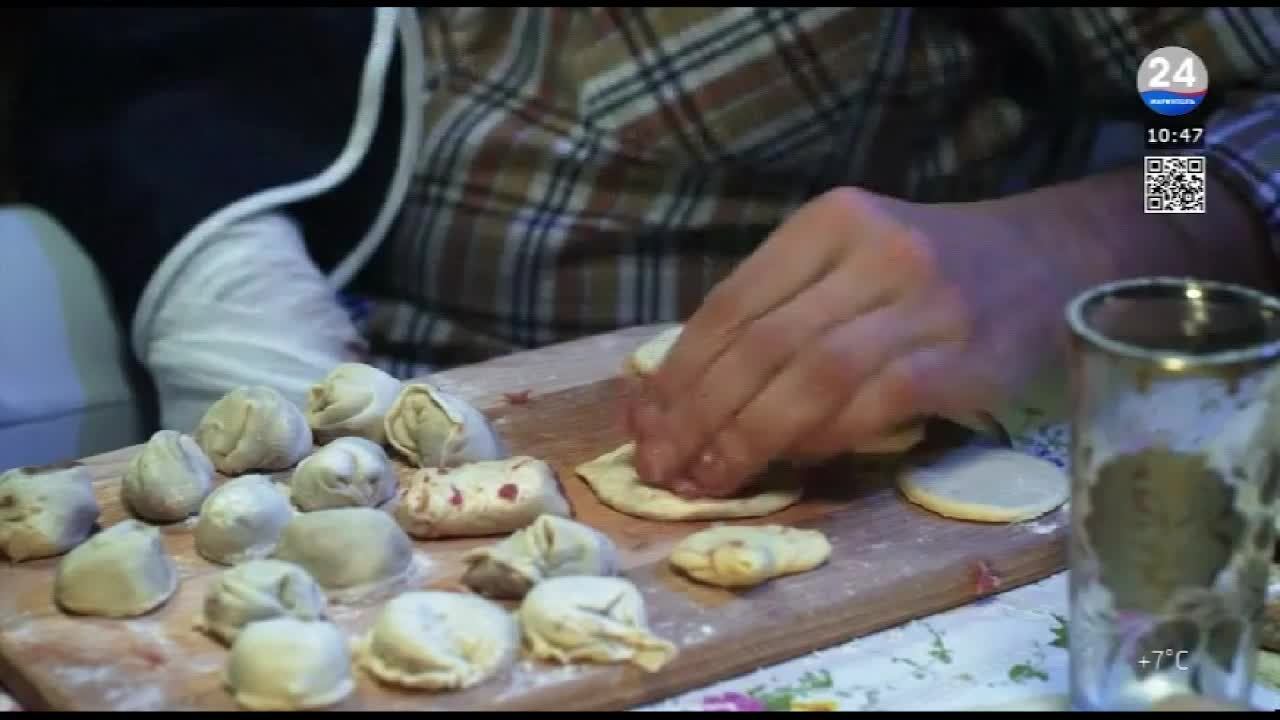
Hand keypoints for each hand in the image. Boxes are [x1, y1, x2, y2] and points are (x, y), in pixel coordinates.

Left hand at [626, 187, 1093, 496]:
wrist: (1050, 258)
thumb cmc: (928, 269)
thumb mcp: (848, 259)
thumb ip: (779, 309)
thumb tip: (686, 395)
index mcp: (829, 221)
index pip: (732, 302)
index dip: (680, 373)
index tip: (646, 425)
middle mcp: (873, 251)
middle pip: (761, 343)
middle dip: (699, 414)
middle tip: (663, 467)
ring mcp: (922, 304)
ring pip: (810, 377)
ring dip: (748, 437)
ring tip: (710, 479)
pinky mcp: (963, 358)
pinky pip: (872, 407)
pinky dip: (823, 440)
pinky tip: (793, 464)